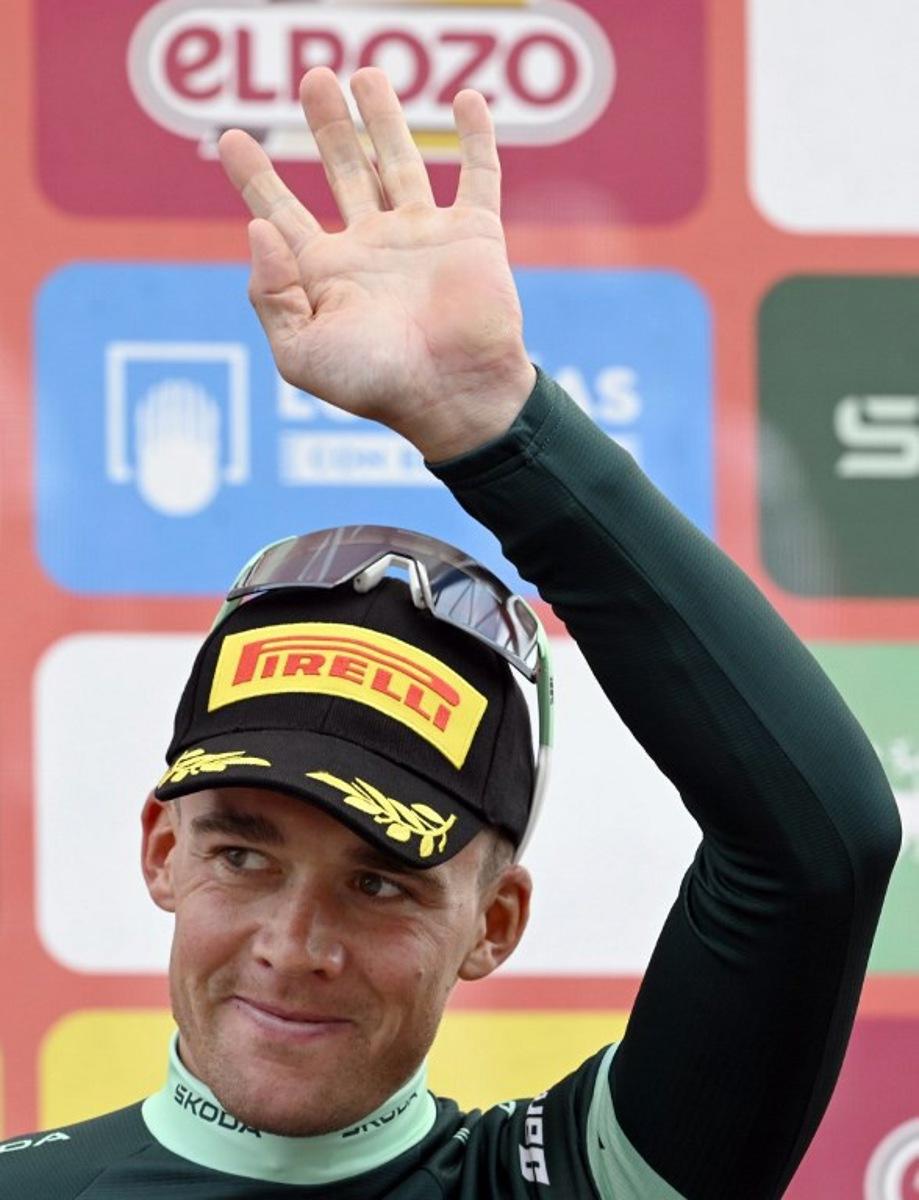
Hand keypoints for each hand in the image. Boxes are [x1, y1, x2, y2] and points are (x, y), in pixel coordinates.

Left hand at [218, 68, 535, 461]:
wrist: (454, 397)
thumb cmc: (375, 385)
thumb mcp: (301, 353)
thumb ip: (271, 296)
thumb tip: (257, 228)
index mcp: (328, 274)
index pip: (281, 213)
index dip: (255, 177)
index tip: (230, 139)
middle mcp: (373, 248)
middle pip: (344, 170)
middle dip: (327, 126)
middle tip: (313, 79)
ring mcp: (425, 237)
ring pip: (401, 161)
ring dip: (385, 118)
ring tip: (367, 74)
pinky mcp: (474, 235)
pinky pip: (477, 176)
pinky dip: (475, 137)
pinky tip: (465, 99)